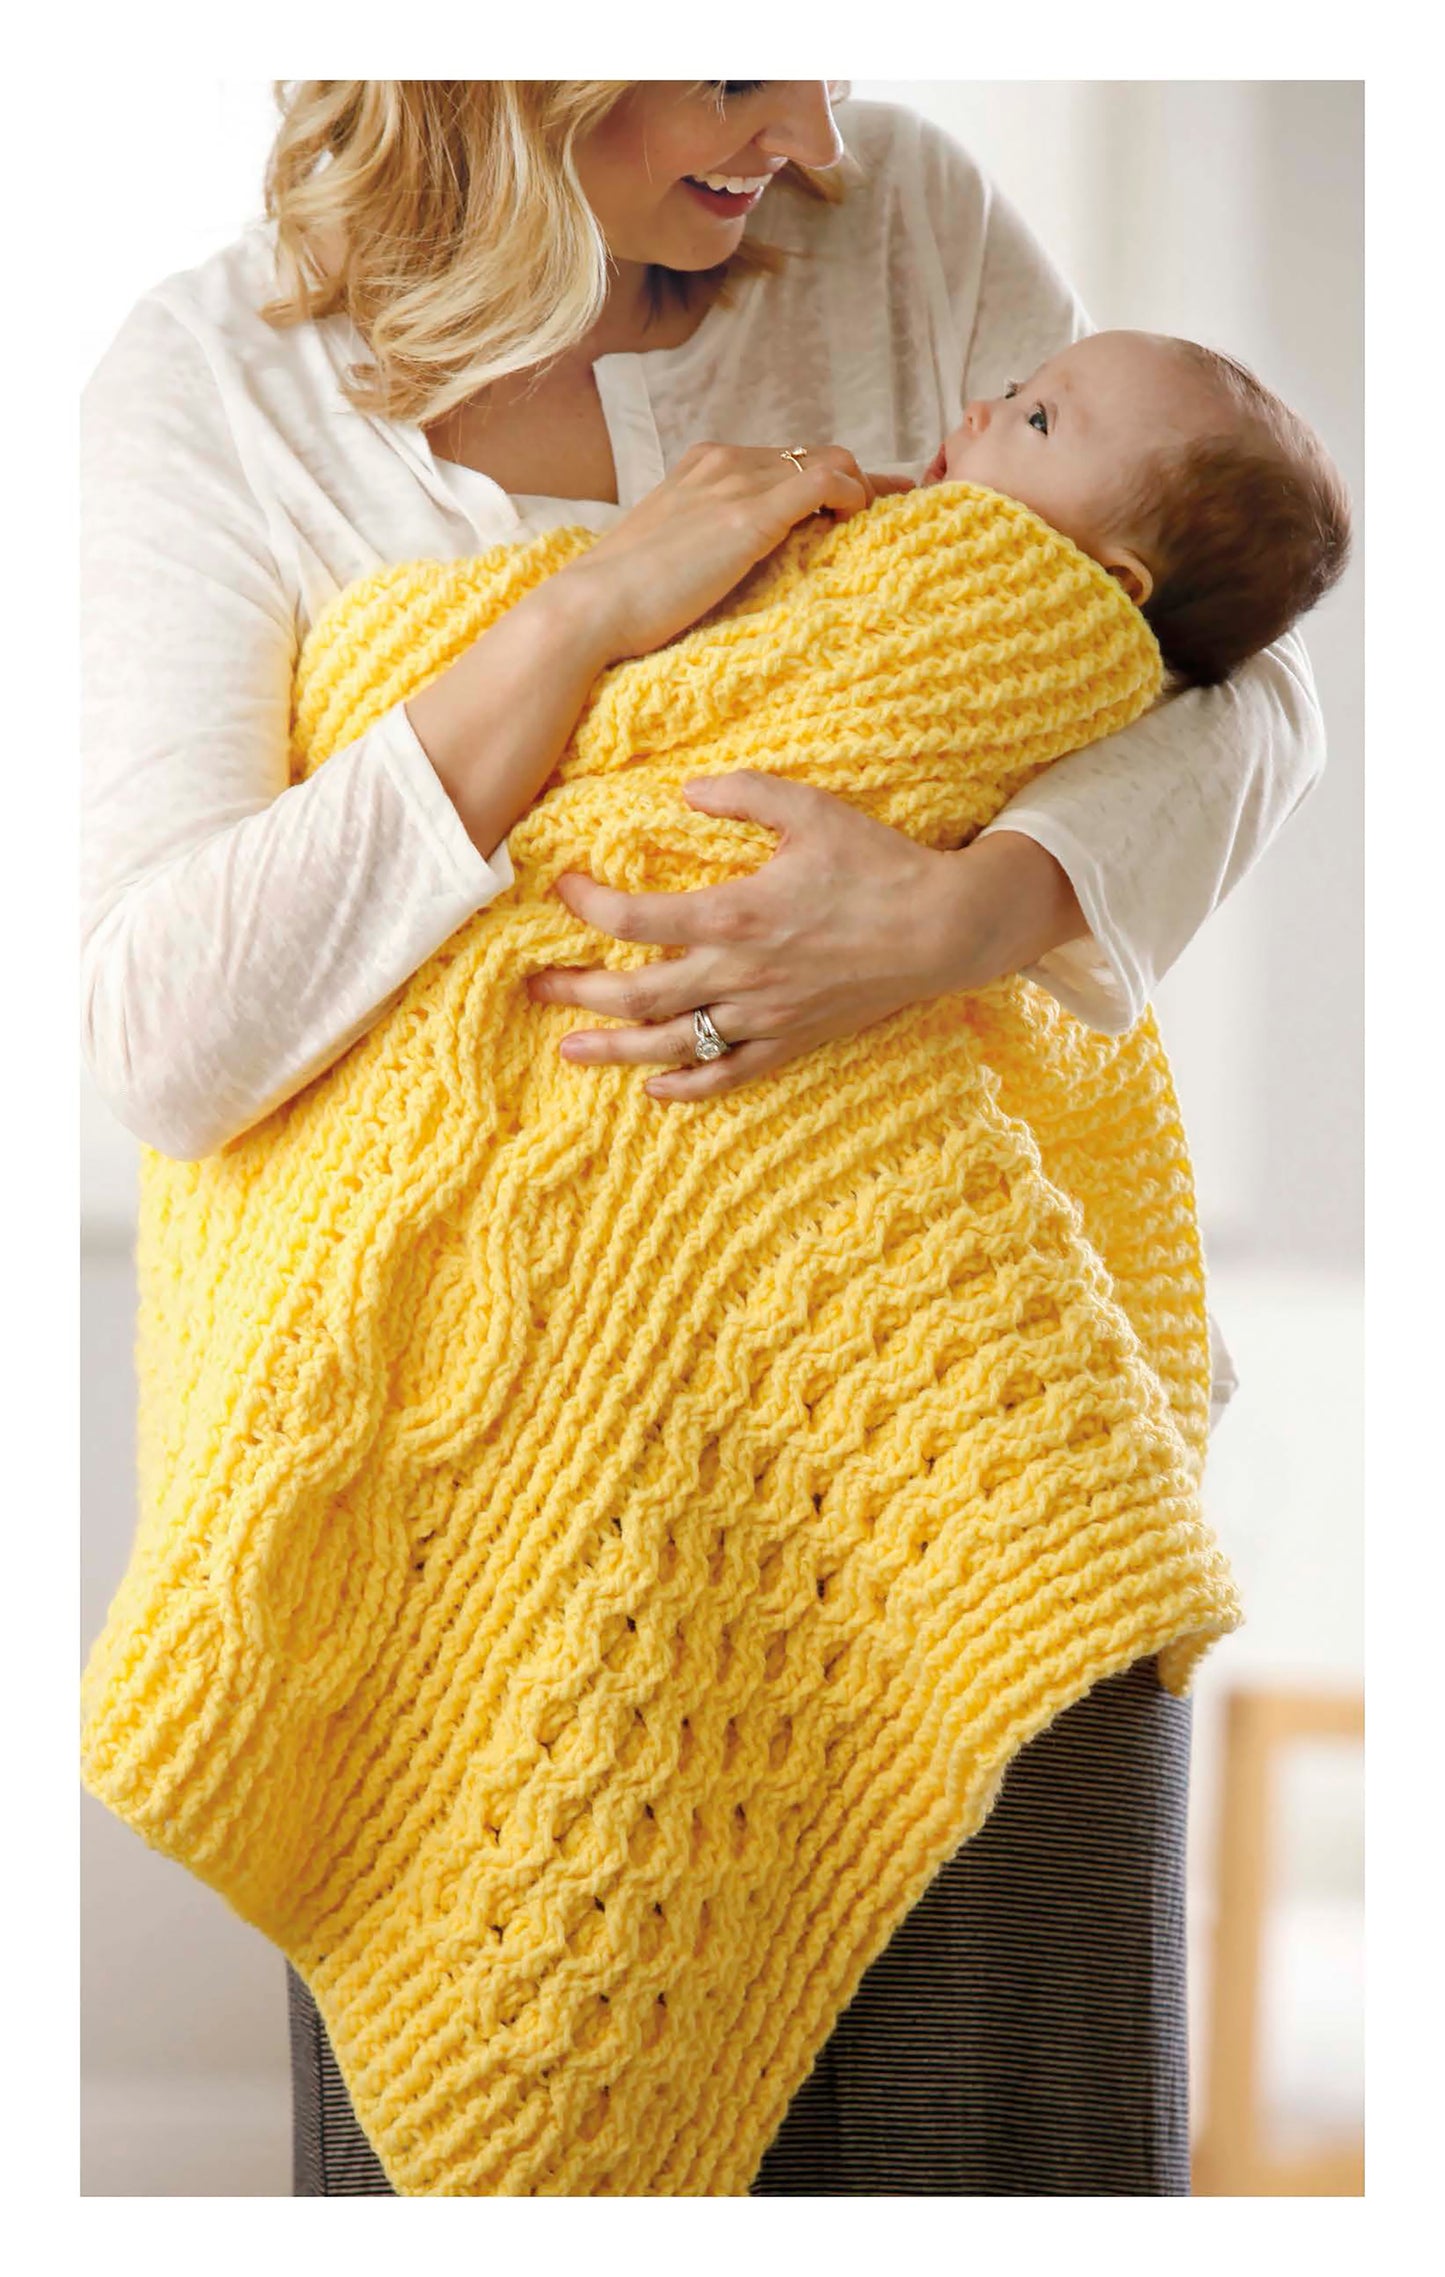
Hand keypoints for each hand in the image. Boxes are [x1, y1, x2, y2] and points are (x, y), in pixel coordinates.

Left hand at [526, 768, 971, 1100]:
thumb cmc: (879, 864)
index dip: (587, 908)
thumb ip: (743, 794)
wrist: (944, 929)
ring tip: (569, 1049)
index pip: (635, 921)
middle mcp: (741, 972)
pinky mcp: (792, 1039)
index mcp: (737, 913)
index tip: (561, 891)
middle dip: (577, 991)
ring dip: (615, 1049)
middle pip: (637, 994)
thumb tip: (686, 791)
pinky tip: (655, 1090)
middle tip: (533, 985)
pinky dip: (687, 1086)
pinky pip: (730, 1074)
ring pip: (672, 1044)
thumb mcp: (812, 809)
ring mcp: (764, 1014)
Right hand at [563, 441, 917, 665]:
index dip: (822, 482)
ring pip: (829, 460)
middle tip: (876, 524)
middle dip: (853, 485)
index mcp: (701, 465)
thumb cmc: (621, 598)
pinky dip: (854, 497)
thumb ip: (702, 541)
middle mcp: (722, 461)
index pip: (781, 458)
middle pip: (813, 454)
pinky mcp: (749, 516)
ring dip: (860, 492)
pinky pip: (825, 482)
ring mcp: (736, 483)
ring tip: (868, 532)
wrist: (589, 609)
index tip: (851, 510)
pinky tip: (854, 527)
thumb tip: (725, 563)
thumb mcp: (668, 553)